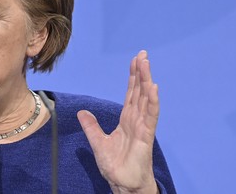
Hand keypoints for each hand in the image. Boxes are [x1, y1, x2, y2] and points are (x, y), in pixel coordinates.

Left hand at [77, 50, 159, 193]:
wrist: (123, 184)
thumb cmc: (116, 167)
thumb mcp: (98, 143)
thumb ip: (91, 127)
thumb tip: (81, 112)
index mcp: (127, 120)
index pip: (131, 94)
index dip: (133, 78)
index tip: (134, 61)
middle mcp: (137, 120)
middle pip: (139, 92)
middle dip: (141, 73)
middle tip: (143, 54)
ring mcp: (143, 126)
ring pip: (146, 99)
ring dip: (146, 81)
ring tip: (146, 64)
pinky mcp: (146, 136)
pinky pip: (150, 116)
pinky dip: (152, 101)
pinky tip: (153, 87)